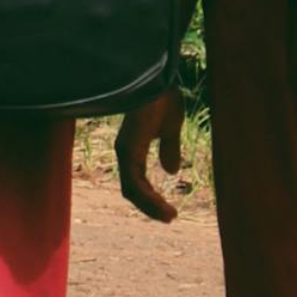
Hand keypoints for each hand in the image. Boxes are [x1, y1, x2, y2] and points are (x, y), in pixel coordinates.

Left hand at [116, 89, 184, 223]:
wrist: (159, 79)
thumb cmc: (163, 97)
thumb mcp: (171, 128)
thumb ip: (169, 148)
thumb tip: (171, 170)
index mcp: (132, 149)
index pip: (136, 182)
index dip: (150, 198)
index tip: (169, 210)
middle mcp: (125, 152)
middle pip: (132, 190)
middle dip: (150, 207)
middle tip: (169, 217)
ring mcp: (125, 151)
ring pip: (133, 190)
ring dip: (150, 206)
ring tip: (170, 216)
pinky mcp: (129, 149)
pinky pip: (135, 182)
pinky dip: (148, 197)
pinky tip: (164, 204)